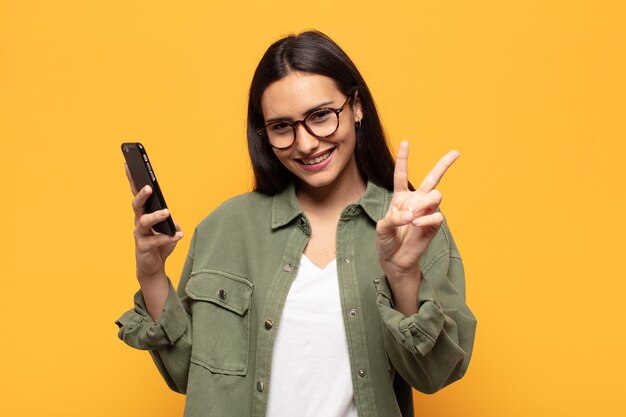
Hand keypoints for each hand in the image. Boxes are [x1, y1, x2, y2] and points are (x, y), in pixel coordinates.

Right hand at [125, 163, 182, 281]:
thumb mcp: (169, 230)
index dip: (132, 180)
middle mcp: (139, 221)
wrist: (153, 267)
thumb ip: (171, 222)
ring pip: (143, 222)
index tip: (129, 165)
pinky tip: (178, 235)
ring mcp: (139, 234)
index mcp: (144, 213)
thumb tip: (171, 219)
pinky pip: (155, 241)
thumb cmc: (160, 245)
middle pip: (137, 205)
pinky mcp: (143, 247)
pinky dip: (167, 238)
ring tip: (167, 212)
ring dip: (155, 216)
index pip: (137, 194)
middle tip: (149, 187)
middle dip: (141, 195)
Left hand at [376, 142, 458, 285]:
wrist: (394, 260)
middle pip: (433, 178)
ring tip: (412, 217)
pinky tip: (415, 224)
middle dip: (445, 163)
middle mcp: (416, 201)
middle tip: (456, 153)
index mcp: (400, 197)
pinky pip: (437, 215)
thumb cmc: (386, 241)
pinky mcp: (433, 224)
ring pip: (436, 195)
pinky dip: (426, 218)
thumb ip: (393, 218)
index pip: (402, 175)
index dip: (404, 158)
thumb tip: (411, 215)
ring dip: (424, 203)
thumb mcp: (382, 228)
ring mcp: (426, 212)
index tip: (406, 142)